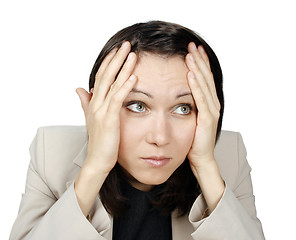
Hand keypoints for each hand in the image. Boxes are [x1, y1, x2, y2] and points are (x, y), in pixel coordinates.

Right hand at [76, 41, 137, 174]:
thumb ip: (86, 103)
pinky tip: (134, 77)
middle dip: (116, 58)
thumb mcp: (92, 119)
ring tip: (132, 54)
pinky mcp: (109, 119)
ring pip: (112, 84)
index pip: (101, 76)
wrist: (98, 161)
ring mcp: (101, 111)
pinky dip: (125, 87)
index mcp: (94, 102)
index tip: (118, 50)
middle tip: (126, 44)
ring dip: (123, 68)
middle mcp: (96, 103)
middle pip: (106, 75)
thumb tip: (80, 89)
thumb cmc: (99, 142)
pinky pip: (117, 99)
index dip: (109, 62)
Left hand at [185, 42, 224, 214]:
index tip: (191, 48)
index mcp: (206, 102)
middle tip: (192, 44)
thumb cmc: (191, 140)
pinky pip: (201, 99)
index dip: (199, 63)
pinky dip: (196, 86)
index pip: (203, 78)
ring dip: (198, 68)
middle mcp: (211, 104)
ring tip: (191, 54)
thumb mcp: (187, 117)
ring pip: (204, 85)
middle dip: (199, 60)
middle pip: (205, 77)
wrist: (199, 159)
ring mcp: (211, 111)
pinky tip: (191, 74)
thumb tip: (174, 92)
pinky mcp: (207, 120)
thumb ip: (184, 103)